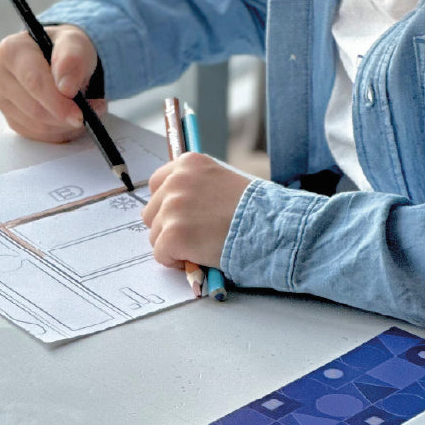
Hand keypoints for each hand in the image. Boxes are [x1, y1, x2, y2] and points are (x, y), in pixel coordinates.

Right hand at [0, 24, 107, 142]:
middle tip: (92, 111)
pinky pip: (36, 134)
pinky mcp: (10, 117)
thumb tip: (66, 87)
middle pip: (34, 108)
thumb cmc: (65, 50)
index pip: (33, 83)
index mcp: (11, 50)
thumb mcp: (76, 43)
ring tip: (84, 110)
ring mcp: (1, 99)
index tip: (81, 113)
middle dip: (66, 115)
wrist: (62, 60)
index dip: (58, 102)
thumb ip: (72, 59)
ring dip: (65, 125)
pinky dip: (59, 131)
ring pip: (36, 125)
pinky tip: (69, 118)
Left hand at [141, 153, 251, 268]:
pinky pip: (160, 254)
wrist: (273, 227)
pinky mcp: (173, 234)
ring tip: (201, 245)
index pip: (157, 184)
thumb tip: (174, 207)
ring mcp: (172, 207)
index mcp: (188, 164)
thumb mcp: (222, 181)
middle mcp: (176, 181)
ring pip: (155, 234)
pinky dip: (176, 261)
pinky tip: (198, 256)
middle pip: (151, 211)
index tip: (184, 217)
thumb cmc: (255, 210)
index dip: (167, 205)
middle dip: (168, 226)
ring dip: (173, 244)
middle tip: (196, 235)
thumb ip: (195, 187)